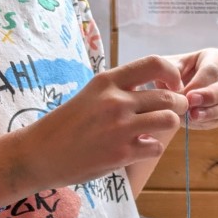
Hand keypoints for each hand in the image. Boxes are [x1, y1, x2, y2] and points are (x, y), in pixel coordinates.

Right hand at [13, 55, 188, 188]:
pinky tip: (140, 148)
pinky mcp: (121, 153)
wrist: (39, 153)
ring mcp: (120, 128)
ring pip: (169, 120)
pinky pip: (156, 147)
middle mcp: (116, 101)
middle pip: (169, 96)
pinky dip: (152, 148)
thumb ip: (120, 89)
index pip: (154, 63)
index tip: (171, 85)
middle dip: (178, 105)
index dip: (172, 74)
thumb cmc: (67, 124)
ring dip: (170, 126)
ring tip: (157, 129)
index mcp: (107, 81)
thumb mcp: (91, 94)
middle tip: (172, 112)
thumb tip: (154, 88)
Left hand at [168, 49, 217, 127]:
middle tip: (190, 104)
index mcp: (216, 57)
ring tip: (191, 117)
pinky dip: (206, 122)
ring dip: (208, 113)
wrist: (174, 88)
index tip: (185, 94)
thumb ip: (171, 73)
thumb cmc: (173, 73)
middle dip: (208, 97)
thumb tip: (179, 88)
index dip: (199, 83)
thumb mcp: (168, 66)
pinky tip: (192, 121)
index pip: (212, 70)